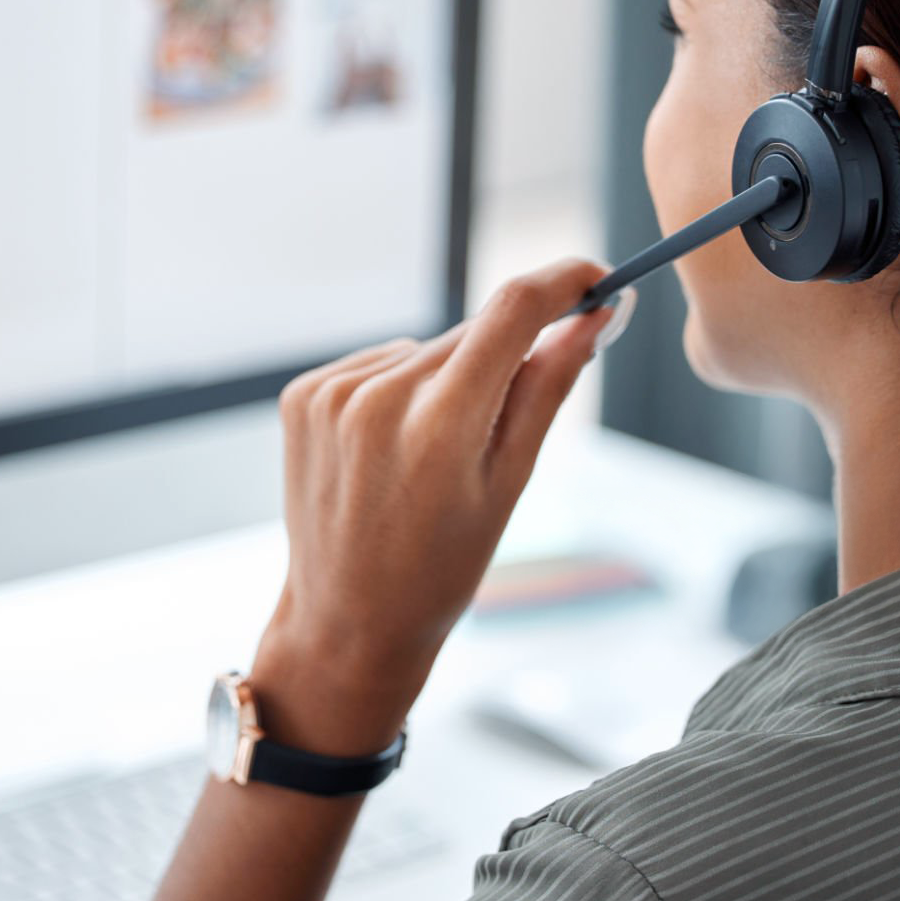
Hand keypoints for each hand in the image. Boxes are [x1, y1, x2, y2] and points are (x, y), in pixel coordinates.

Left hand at [251, 259, 617, 754]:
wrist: (347, 621)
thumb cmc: (441, 567)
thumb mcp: (510, 484)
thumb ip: (548, 388)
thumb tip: (594, 317)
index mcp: (439, 427)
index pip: (512, 311)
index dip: (563, 282)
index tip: (596, 279)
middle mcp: (378, 399)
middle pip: (472, 335)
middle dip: (505, 358)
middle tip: (500, 429)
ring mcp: (331, 394)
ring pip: (427, 351)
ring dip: (448, 380)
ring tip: (431, 459)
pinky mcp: (303, 395)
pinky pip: (379, 365)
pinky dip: (399, 392)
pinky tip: (392, 451)